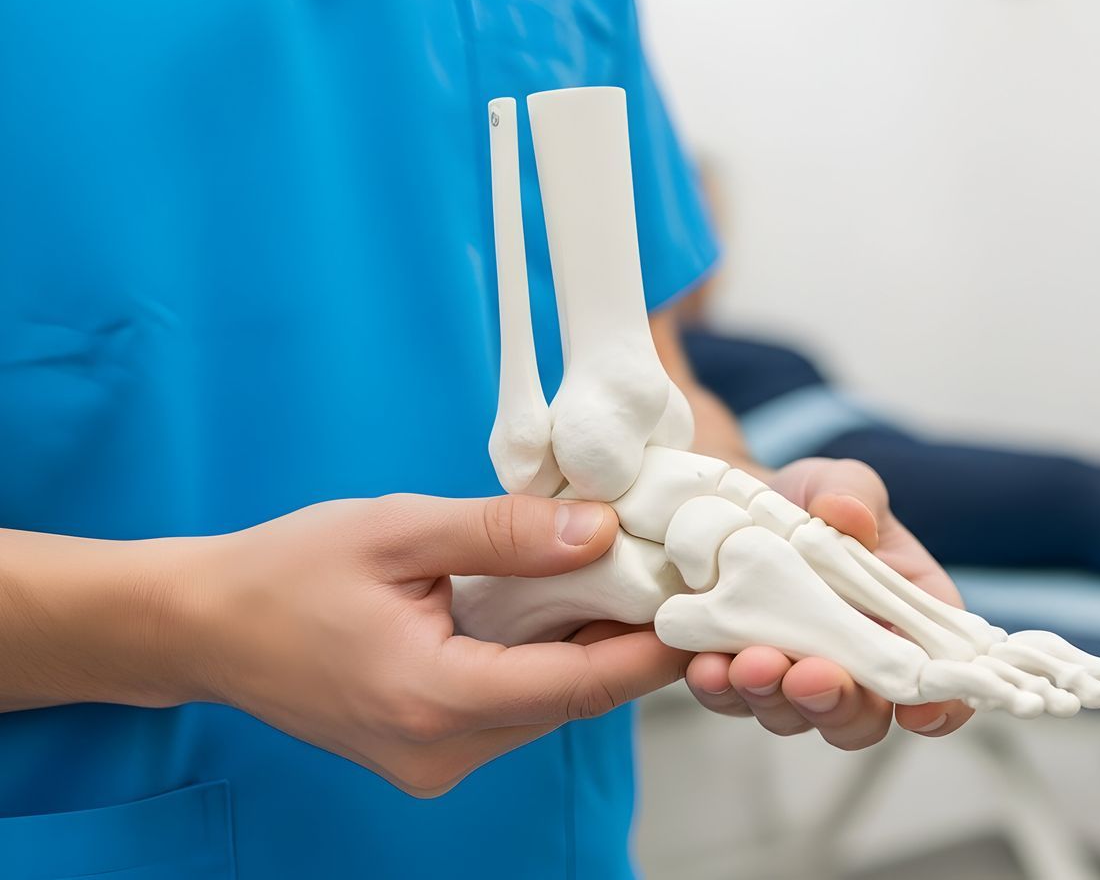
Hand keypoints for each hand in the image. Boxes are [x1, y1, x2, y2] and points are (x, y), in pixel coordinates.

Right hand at [180, 493, 690, 796]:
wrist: (201, 625)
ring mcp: (435, 761)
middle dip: (632, 638)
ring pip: (549, 704)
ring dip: (591, 647)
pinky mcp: (431, 751)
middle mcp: (441, 750)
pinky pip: (515, 705)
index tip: (708, 605)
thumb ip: (504, 532)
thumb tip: (604, 529)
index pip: (579, 684)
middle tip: (683, 572)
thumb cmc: (288, 570)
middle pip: (573, 697)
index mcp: (433, 699)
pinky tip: (567, 604)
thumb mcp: (399, 528)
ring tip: (634, 576)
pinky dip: (548, 658)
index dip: (654, 648)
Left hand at [681, 457, 974, 747]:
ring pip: (795, 717)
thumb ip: (853, 493)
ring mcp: (795, 678)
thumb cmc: (807, 500)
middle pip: (864, 717)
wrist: (729, 502)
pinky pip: (731, 700)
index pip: (939, 680)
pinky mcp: (737, 678)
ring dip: (775, 699)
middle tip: (812, 676)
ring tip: (751, 663)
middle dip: (839, 706)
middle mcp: (856, 663)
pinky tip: (707, 666)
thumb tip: (848, 515)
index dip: (941, 707)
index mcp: (906, 620)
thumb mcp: (838, 483)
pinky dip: (720, 689)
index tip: (920, 710)